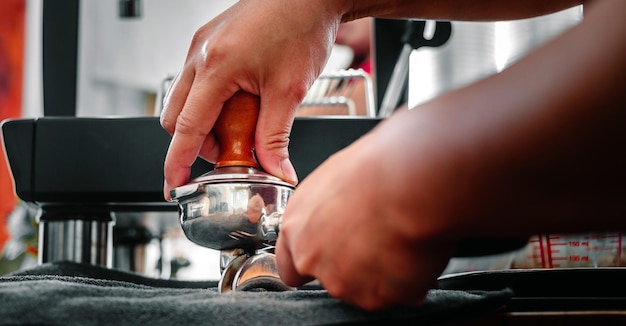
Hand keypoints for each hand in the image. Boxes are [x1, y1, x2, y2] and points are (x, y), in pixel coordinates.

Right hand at [160, 0, 342, 197]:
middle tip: (230, 154)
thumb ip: (275, 136)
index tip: (173, 185)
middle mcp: (200, 54)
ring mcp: (202, 45)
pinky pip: (197, 81)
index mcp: (215, 67)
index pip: (186, 128)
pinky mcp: (211, 41)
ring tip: (241, 128)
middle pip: (176, 116)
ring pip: (184, 98)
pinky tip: (241, 104)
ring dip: (205, 123)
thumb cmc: (301, 26)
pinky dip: (212, 102)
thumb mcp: (289, 90)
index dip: (177, 162)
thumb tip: (275, 170)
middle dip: (197, 144)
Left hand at [275, 109, 462, 309]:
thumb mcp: (332, 180)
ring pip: (363, 288)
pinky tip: (412, 248)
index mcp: (296, 228)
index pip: (290, 266)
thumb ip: (324, 211)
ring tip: (398, 236)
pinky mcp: (376, 298)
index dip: (313, 262)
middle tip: (376, 239)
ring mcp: (343, 283)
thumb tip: (337, 214)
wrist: (408, 181)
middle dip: (351, 266)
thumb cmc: (376, 168)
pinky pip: (395, 293)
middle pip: (329, 277)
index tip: (331, 255)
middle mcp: (313, 260)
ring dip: (380, 273)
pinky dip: (406, 279)